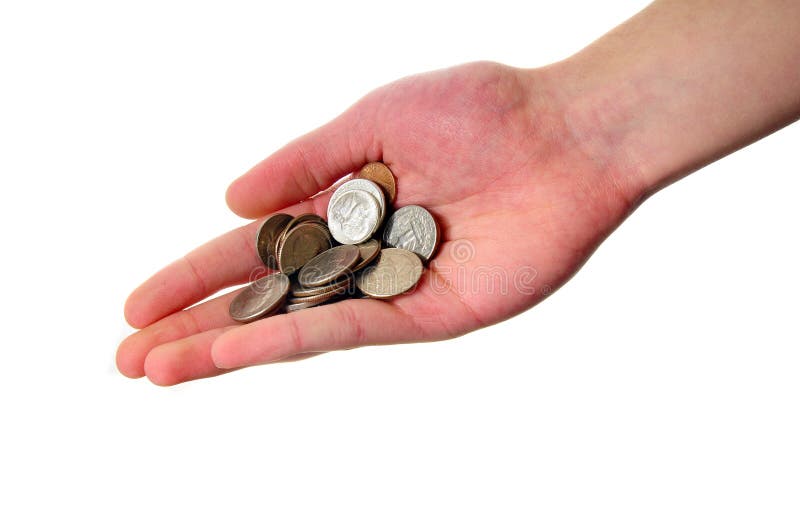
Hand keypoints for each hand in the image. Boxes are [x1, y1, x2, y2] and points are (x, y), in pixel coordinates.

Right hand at [117, 61, 636, 384]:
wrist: (566, 134)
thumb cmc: (479, 111)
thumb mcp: (371, 119)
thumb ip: (304, 164)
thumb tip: (229, 199)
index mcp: (343, 204)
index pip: (254, 250)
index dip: (195, 276)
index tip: (139, 303)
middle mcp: (361, 251)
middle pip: (265, 298)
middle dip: (196, 326)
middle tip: (129, 358)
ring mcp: (393, 286)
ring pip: (297, 322)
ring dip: (226, 346)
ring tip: (160, 369)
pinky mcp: (432, 311)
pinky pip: (353, 326)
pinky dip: (291, 336)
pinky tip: (236, 350)